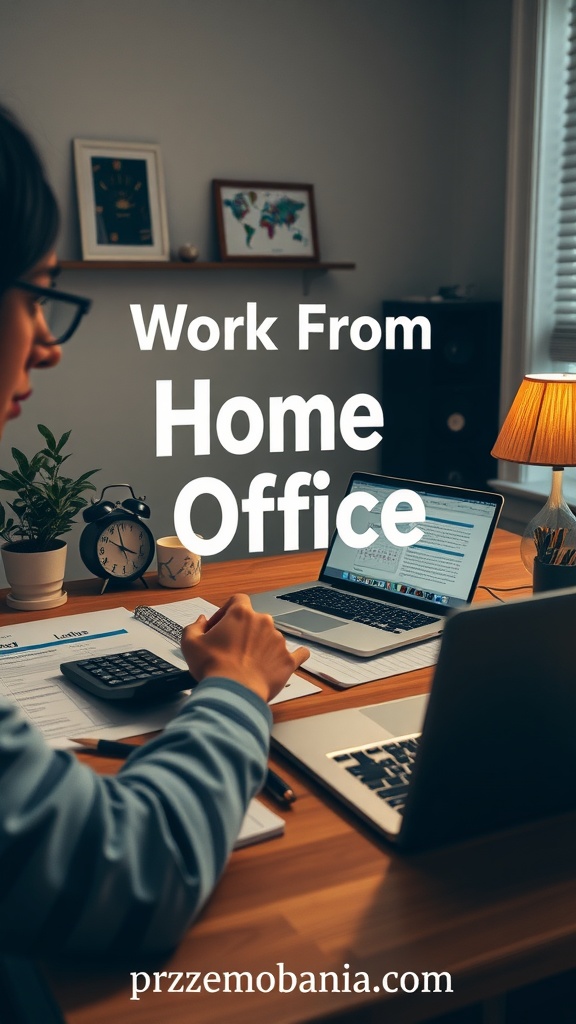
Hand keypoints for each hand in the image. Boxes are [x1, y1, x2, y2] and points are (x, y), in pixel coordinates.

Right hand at [181, 593, 309, 703]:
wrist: (233, 693)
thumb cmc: (212, 667)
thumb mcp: (190, 643)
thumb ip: (194, 626)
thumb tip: (202, 621)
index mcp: (242, 613)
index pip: (237, 601)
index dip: (227, 611)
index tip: (220, 626)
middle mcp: (263, 622)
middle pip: (254, 620)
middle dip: (243, 632)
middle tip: (230, 649)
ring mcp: (278, 641)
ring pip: (271, 637)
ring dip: (261, 645)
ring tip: (247, 664)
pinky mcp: (288, 661)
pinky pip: (298, 654)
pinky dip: (295, 655)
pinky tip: (295, 656)